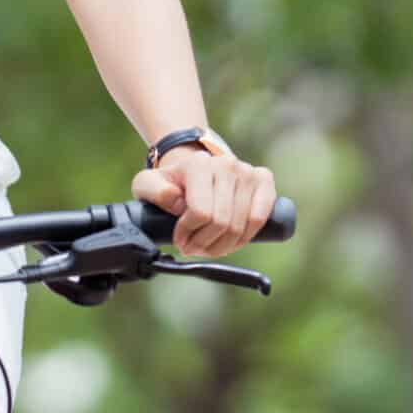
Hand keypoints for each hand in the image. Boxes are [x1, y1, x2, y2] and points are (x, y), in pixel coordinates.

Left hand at [132, 142, 276, 259]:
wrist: (195, 169)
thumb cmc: (172, 182)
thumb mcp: (148, 184)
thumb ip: (152, 190)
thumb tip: (175, 201)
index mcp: (198, 164)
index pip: (200, 212)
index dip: (189, 234)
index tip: (180, 240)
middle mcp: (226, 164)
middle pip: (221, 223)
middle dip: (204, 244)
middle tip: (193, 248)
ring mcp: (247, 172)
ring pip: (240, 226)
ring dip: (223, 246)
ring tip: (209, 247)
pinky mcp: (264, 180)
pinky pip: (260, 219)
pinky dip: (245, 237)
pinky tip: (231, 241)